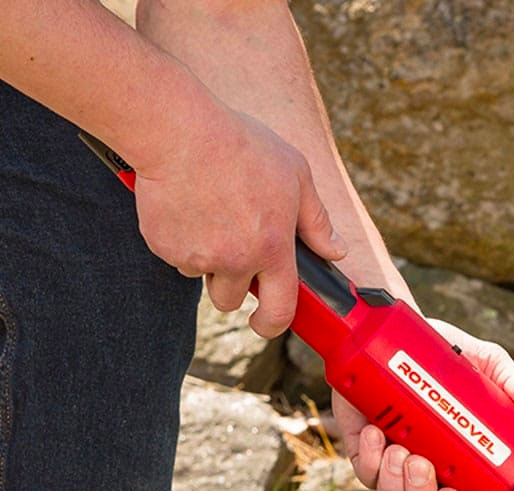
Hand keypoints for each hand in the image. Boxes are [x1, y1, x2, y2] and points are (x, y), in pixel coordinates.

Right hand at [132, 107, 345, 337]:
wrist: (179, 130)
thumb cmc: (241, 146)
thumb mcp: (296, 175)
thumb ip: (317, 221)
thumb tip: (337, 251)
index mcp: (273, 249)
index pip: (280, 310)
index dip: (272, 324)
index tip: (265, 323)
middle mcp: (236, 260)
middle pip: (231, 300)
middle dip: (231, 285)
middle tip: (229, 249)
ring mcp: (197, 257)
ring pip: (201, 277)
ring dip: (205, 261)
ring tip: (208, 217)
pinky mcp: (164, 246)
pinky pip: (173, 256)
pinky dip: (178, 240)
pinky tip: (184, 206)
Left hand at [334, 319, 513, 490]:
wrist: (398, 330)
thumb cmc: (446, 355)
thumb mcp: (488, 364)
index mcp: (459, 464)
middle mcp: (425, 471)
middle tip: (423, 464)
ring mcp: (391, 463)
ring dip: (394, 484)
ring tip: (400, 450)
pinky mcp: (363, 450)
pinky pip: (365, 474)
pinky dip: (370, 460)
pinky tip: (376, 433)